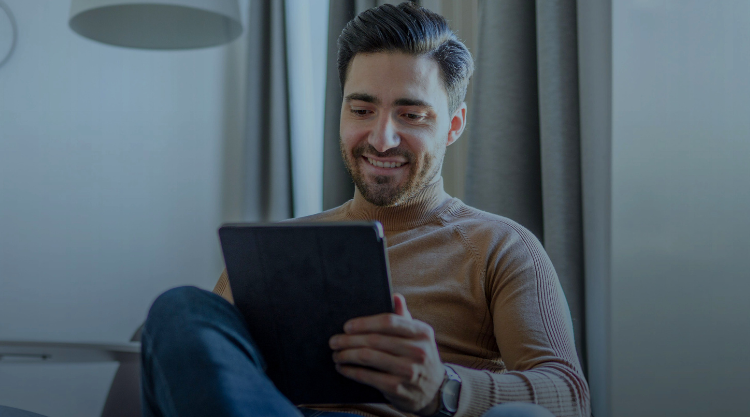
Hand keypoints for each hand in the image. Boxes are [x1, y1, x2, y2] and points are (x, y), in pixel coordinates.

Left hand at [329, 293, 444, 414]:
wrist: (435, 390)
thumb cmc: (420, 357)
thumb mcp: (419, 336)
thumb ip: (404, 317)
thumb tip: (395, 296)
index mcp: (422, 332)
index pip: (389, 321)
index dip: (364, 323)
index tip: (347, 326)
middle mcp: (418, 351)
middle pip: (374, 340)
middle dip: (349, 340)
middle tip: (334, 341)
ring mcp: (408, 371)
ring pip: (368, 357)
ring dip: (346, 355)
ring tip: (336, 354)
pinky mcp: (398, 388)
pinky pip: (367, 376)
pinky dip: (351, 371)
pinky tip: (343, 368)